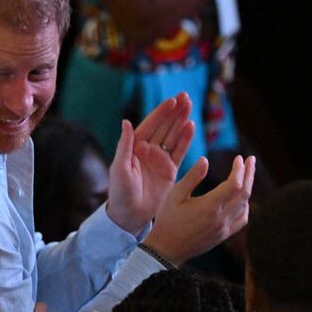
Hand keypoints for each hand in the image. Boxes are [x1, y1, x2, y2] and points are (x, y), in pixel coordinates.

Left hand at [106, 92, 194, 234]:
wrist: (129, 215)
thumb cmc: (120, 192)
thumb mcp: (119, 168)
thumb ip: (125, 145)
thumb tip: (126, 121)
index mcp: (134, 146)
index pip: (150, 125)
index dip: (161, 113)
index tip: (172, 101)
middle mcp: (148, 150)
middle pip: (164, 126)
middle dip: (174, 112)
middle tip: (186, 97)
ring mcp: (159, 159)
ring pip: (173, 136)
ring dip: (181, 121)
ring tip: (191, 106)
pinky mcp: (170, 170)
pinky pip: (179, 151)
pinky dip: (185, 140)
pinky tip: (191, 127)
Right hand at [142, 155, 255, 263]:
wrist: (166, 249)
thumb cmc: (168, 220)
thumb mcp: (175, 195)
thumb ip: (192, 177)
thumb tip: (205, 159)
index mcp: (209, 206)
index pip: (234, 184)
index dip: (239, 169)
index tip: (238, 158)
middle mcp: (220, 218)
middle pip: (244, 193)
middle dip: (249, 174)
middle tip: (251, 160)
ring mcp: (223, 228)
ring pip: (245, 205)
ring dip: (248, 188)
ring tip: (247, 175)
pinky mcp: (223, 236)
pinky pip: (242, 219)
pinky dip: (245, 206)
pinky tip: (241, 199)